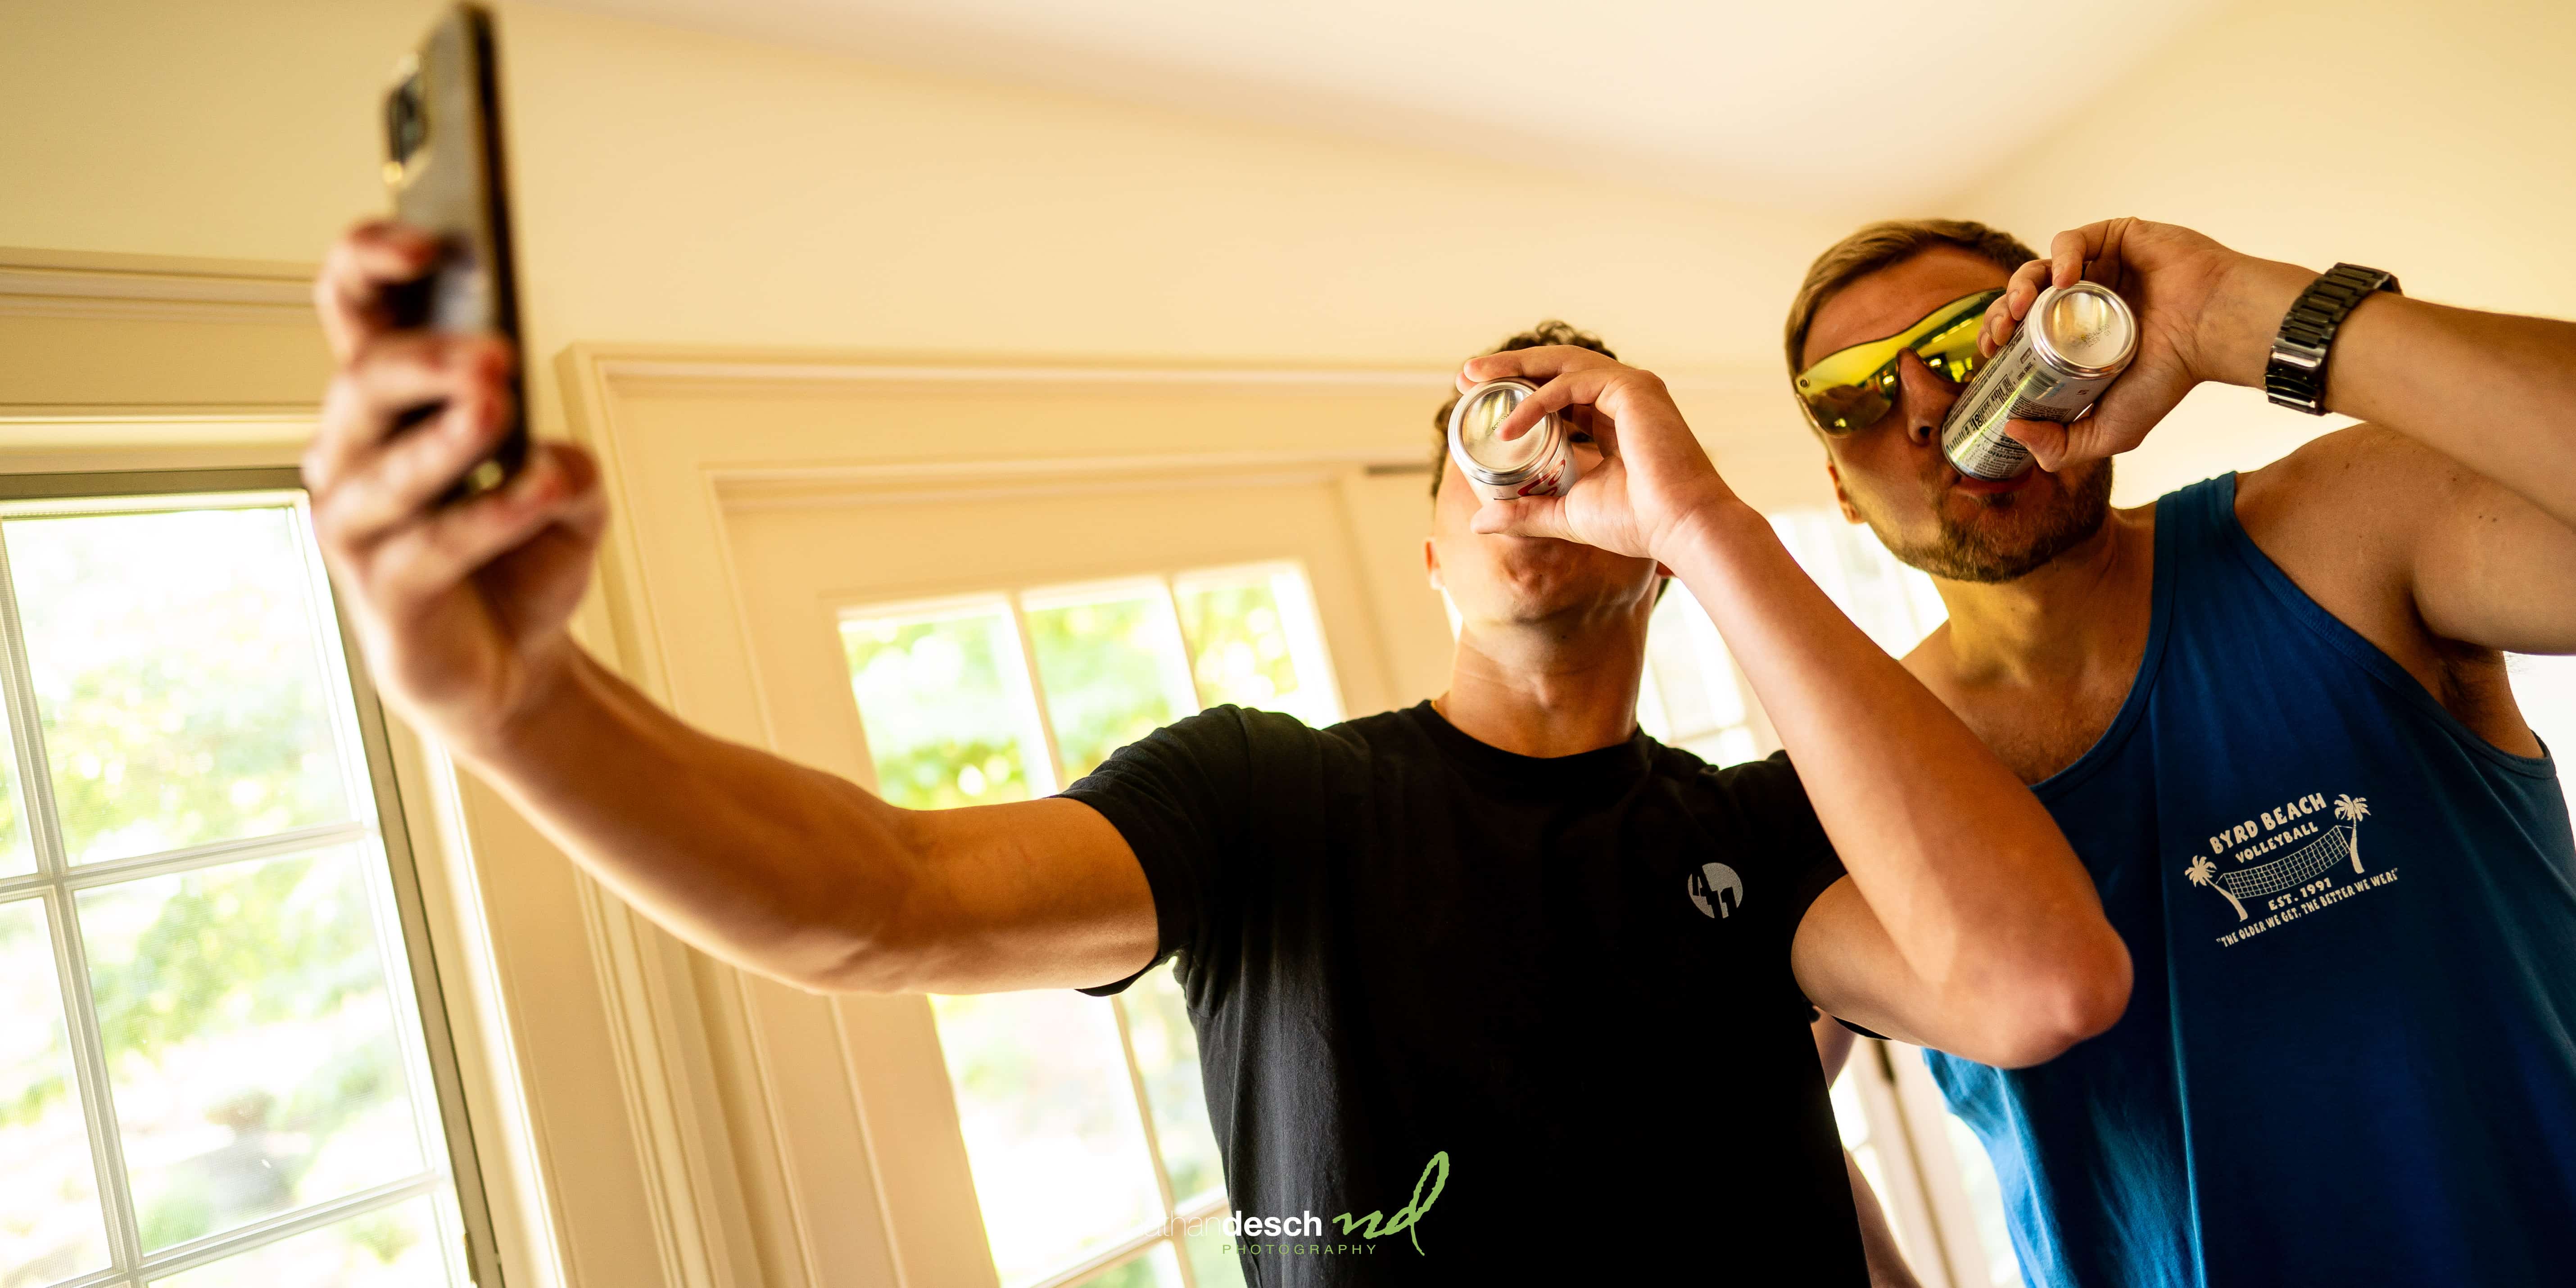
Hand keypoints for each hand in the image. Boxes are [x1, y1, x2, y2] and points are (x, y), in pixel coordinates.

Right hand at [304, 221, 607, 754]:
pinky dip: (487, 515)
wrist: (515, 666)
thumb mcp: (569, 495)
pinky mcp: (383, 592)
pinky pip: (430, 544)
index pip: (354, 312)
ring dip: (447, 434)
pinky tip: (536, 490)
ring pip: (389, 467)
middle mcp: (352, 456)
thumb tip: (551, 454)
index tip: (425, 240)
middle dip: (426, 357)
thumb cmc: (523, 558)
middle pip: (364, 382)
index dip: (371, 265)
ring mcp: (357, 526)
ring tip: (498, 401)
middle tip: (492, 349)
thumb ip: (569, 462)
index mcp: (386, 406)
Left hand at [1457, 346, 1739, 559]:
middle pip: (1557, 367)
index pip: (1560, 391)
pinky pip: (1571, 385)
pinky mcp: (1633, 390)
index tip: (1481, 395)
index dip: (1520, 389)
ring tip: (1473, 380)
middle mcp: (1624, 396)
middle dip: (1509, 367)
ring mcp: (1631, 388)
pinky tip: (1507, 427)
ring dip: (1514, 368)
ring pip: (1562, 363)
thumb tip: (1479, 522)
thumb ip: (1526, 512)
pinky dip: (1536, 402)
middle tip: (1466, 375)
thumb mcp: (1565, 513)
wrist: (1681, 528)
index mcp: (1614, 418)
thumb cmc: (1637, 522)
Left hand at [1974, 217, 2250, 470]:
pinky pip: (2074, 240)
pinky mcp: (2116, 238)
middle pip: (2024, 299)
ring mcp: (2100, 269)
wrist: (2210, 333)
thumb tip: (2012, 430)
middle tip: (1998, 333)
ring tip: (2018, 307)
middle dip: (2000, 313)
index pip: (2023, 333)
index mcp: (2079, 338)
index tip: (1989, 352)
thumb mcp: (2110, 432)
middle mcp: (2086, 302)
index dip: (1998, 338)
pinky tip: (2063, 277)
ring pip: (2040, 268)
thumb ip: (2063, 446)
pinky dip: (2061, 254)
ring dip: (2018, 284)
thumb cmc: (2170, 379)